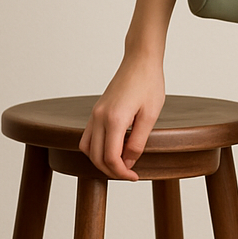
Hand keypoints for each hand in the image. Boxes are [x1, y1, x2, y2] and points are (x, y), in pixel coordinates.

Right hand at [78, 54, 165, 179]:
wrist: (140, 61)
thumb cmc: (149, 84)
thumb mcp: (150, 116)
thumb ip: (138, 142)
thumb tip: (128, 162)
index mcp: (114, 120)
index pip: (110, 158)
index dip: (122, 172)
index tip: (134, 176)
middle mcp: (99, 118)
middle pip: (96, 157)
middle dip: (111, 171)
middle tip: (130, 174)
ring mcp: (95, 114)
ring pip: (87, 148)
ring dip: (100, 161)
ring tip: (120, 165)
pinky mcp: (96, 111)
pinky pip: (89, 136)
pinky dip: (96, 149)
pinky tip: (113, 150)